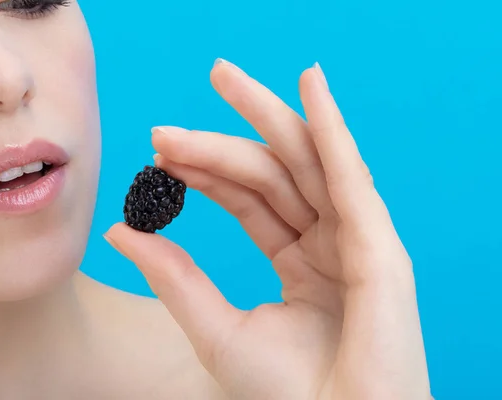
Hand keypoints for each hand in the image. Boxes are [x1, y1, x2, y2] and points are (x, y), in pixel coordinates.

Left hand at [105, 59, 431, 399]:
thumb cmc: (287, 397)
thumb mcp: (216, 328)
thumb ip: (174, 275)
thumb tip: (120, 228)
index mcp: (302, 261)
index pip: (248, 199)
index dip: (203, 172)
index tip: (156, 152)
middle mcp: (331, 241)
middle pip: (273, 173)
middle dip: (223, 137)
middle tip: (166, 123)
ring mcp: (357, 239)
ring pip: (306, 162)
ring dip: (267, 114)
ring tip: (223, 76)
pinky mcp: (381, 245)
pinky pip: (351, 175)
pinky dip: (332, 128)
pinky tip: (308, 85)